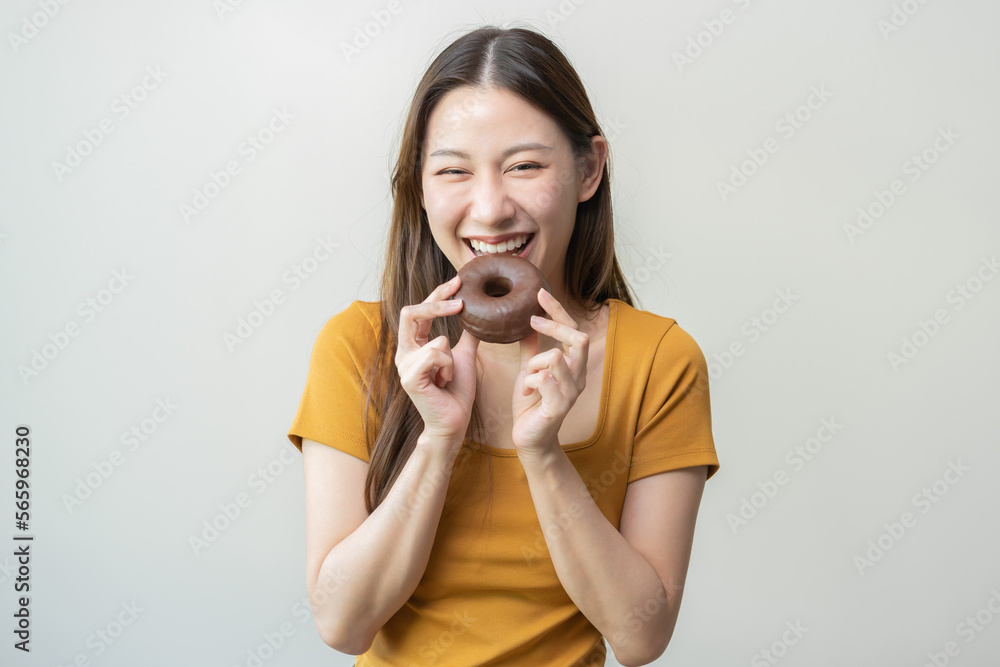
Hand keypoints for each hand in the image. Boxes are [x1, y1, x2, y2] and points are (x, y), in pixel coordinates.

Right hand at [395, 276, 480, 444]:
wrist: (455, 421)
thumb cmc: (457, 391)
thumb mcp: (464, 355)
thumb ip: (467, 334)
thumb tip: (480, 312)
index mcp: (414, 345)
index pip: (419, 310)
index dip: (437, 293)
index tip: (459, 281)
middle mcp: (403, 352)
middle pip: (410, 312)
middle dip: (437, 303)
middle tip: (460, 302)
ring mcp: (403, 365)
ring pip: (436, 340)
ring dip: (452, 358)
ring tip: (449, 376)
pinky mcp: (408, 378)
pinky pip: (435, 355)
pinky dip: (448, 367)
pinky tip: (444, 382)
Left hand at [511, 288, 588, 455]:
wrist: (529, 439)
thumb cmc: (531, 404)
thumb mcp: (529, 370)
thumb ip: (532, 348)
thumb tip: (527, 321)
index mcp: (574, 366)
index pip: (574, 330)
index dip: (558, 310)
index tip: (539, 293)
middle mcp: (579, 377)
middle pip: (578, 338)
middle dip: (553, 326)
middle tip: (531, 321)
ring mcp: (572, 392)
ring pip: (555, 357)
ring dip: (533, 364)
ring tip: (528, 379)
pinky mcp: (559, 407)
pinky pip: (543, 378)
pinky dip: (529, 381)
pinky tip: (526, 392)